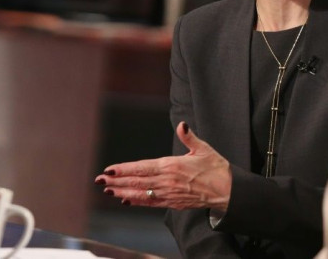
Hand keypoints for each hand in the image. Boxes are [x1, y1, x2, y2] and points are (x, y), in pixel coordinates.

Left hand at [95, 122, 231, 210]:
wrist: (227, 191)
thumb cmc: (216, 168)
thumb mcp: (203, 149)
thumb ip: (189, 137)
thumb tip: (182, 125)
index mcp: (172, 166)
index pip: (142, 167)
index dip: (125, 169)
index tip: (110, 169)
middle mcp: (167, 181)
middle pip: (137, 181)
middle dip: (117, 181)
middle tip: (100, 180)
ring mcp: (169, 194)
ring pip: (141, 193)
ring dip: (123, 192)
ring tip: (108, 190)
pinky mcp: (173, 203)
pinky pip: (151, 203)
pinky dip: (137, 201)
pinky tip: (127, 200)